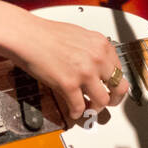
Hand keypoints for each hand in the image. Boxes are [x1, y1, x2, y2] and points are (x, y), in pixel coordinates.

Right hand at [3, 13, 129, 119]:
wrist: (27, 36)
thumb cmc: (46, 34)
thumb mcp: (80, 36)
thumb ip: (93, 51)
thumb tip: (98, 67)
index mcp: (101, 45)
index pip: (120, 70)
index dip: (115, 82)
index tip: (111, 88)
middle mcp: (97, 58)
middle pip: (119, 87)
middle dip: (115, 99)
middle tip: (109, 103)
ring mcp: (84, 72)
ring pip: (102, 101)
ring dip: (95, 108)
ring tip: (88, 108)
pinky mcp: (68, 85)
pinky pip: (79, 107)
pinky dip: (77, 112)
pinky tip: (73, 111)